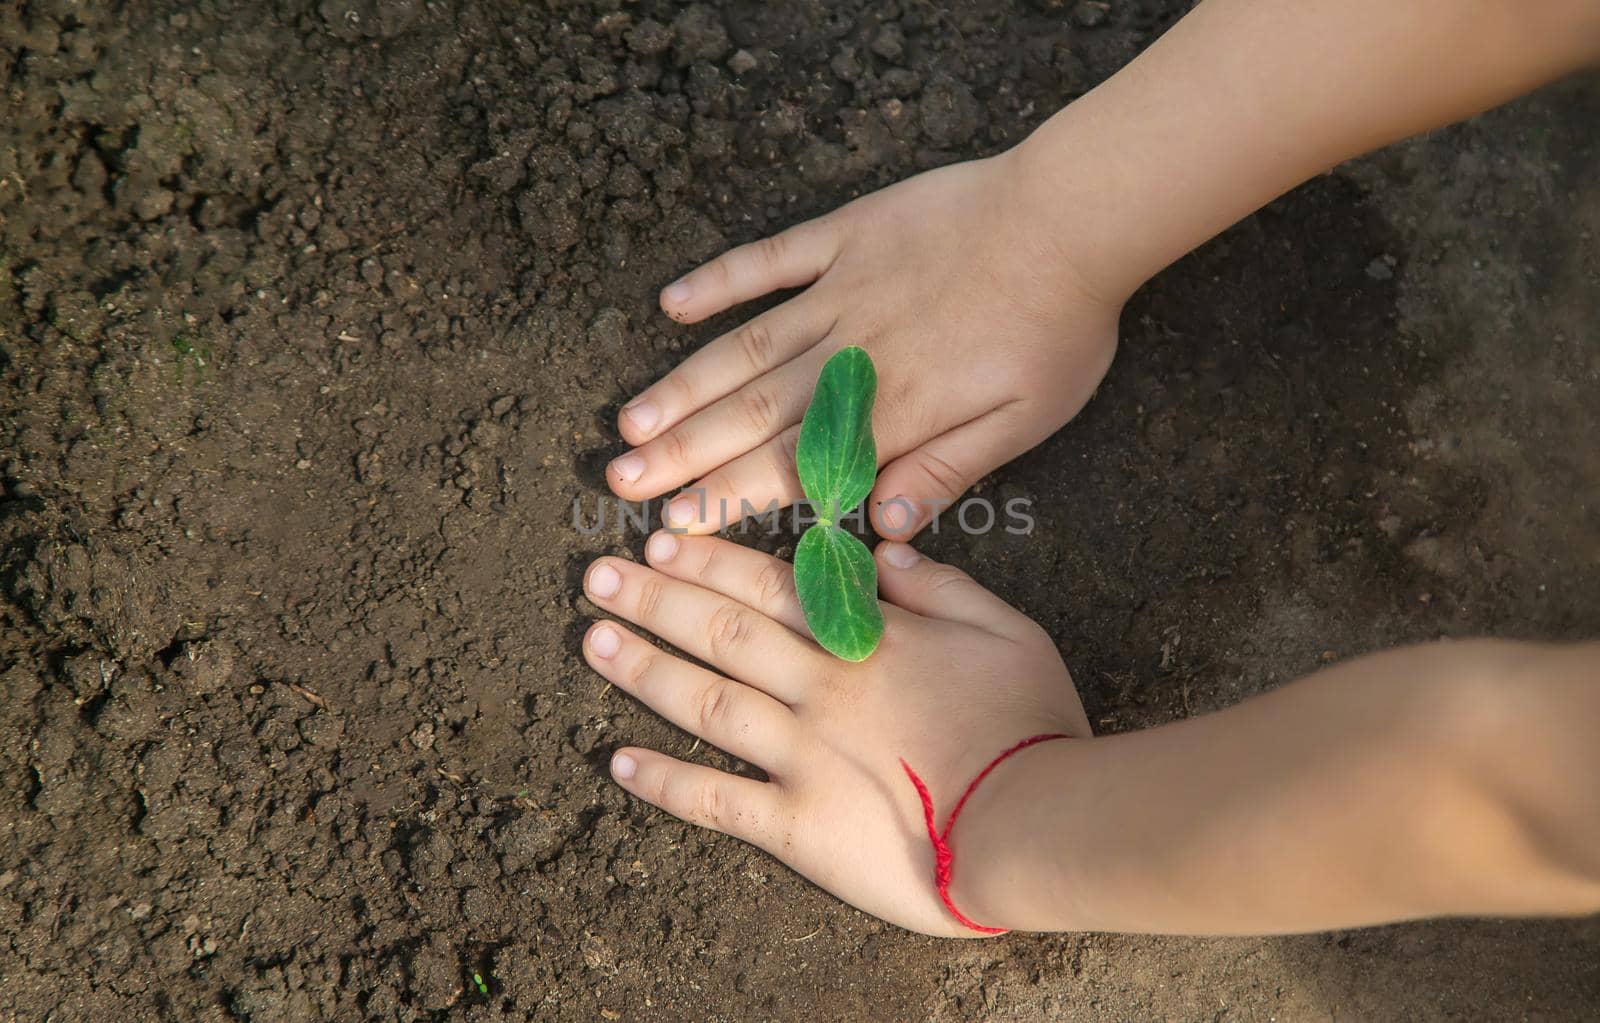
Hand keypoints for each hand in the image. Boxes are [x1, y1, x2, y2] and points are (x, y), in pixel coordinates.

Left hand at [581, 532, 1090, 935]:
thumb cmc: (1029, 724)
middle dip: (655, 599)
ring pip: (704, 701)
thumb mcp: (1004, 630)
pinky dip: (663, 781)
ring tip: (593, 641)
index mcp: (864, 640)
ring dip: (644, 669)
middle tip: (597, 576)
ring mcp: (799, 756)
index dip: (710, 560)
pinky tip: (618, 762)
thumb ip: (942, 585)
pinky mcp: (796, 825)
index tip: (662, 538)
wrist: (1032, 825)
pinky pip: (715, 800)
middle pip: (721, 633)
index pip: (770, 586)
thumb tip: (886, 548)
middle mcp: (817, 689)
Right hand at [606, 150, 1122, 538]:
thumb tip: (883, 529)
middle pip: (751, 412)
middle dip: (682, 453)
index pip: (795, 466)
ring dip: (684, 385)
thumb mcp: (1024, 421)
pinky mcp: (845, 235)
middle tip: (620, 483)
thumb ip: (946, 473)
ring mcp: (841, 290)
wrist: (1070, 218)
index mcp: (893, 409)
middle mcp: (850, 355)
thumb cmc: (1057, 328)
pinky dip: (720, 281)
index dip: (730, 497)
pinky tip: (673, 304)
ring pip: (746, 346)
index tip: (675, 524)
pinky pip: (770, 259)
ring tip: (631, 422)